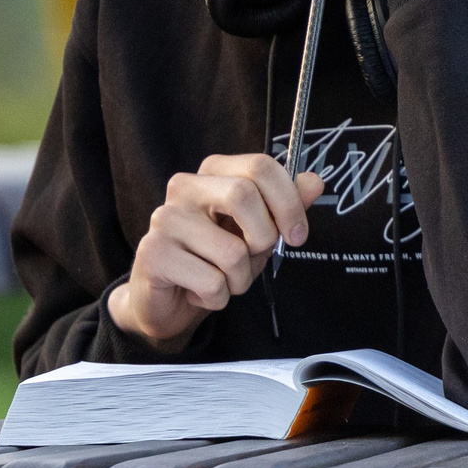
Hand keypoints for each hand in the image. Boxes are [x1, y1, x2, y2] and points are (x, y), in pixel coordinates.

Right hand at [108, 154, 323, 349]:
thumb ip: (284, 207)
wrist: (169, 301)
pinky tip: (198, 291)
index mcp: (213, 172)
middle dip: (263, 237)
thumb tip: (314, 182)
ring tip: (221, 279)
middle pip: (244, 195)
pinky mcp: (153, 253)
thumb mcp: (259, 232)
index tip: (297, 234)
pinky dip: (218, 298)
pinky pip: (212, 282)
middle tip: (253, 257)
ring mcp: (165, 218)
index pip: (260, 166)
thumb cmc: (215, 260)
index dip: (288, 202)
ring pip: (232, 251)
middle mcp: (185, 187)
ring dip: (240, 279)